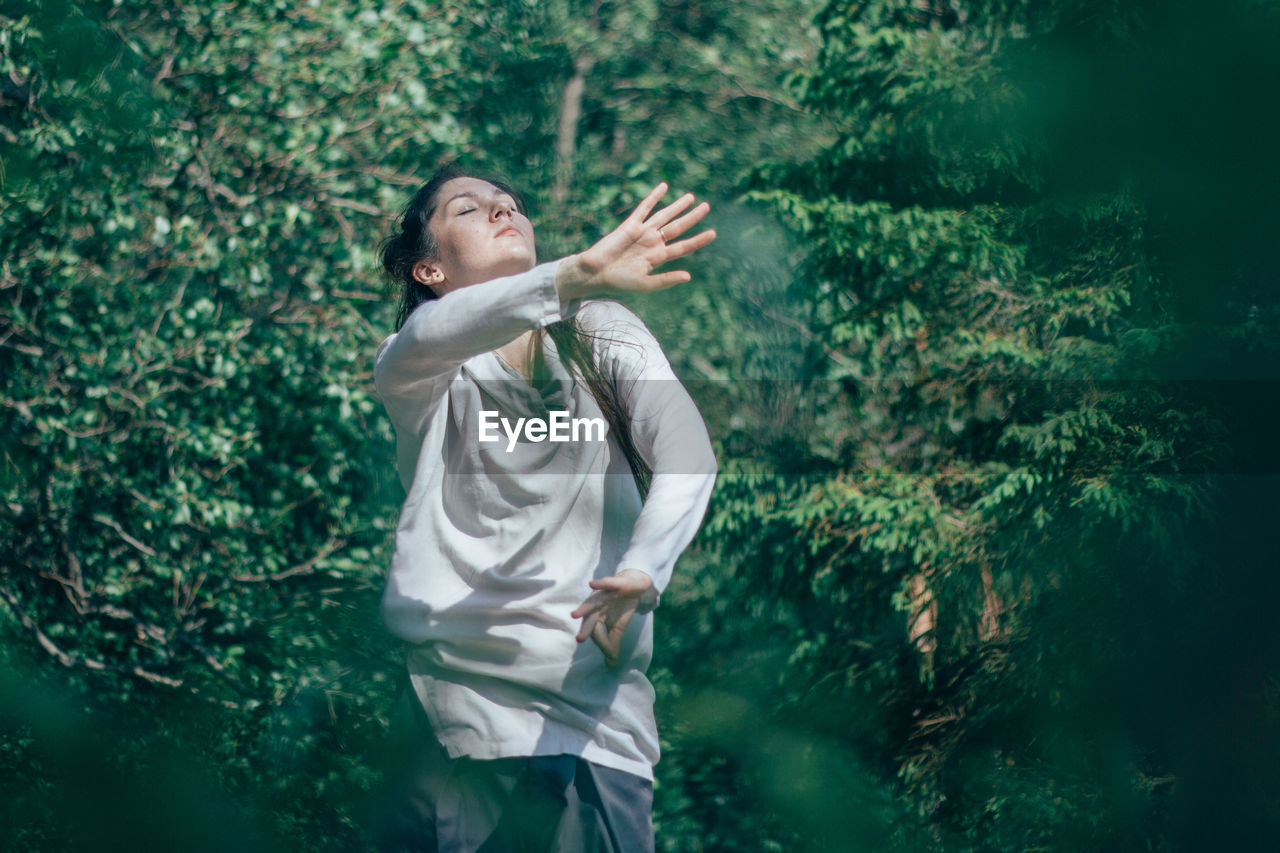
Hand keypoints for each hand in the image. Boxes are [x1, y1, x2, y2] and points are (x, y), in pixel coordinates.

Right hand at [556, 182, 716, 299]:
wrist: (595, 273)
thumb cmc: (618, 282)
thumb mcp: (644, 284)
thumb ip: (666, 280)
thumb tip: (689, 276)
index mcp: (658, 258)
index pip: (683, 246)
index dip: (698, 240)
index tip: (713, 233)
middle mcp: (652, 243)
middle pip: (677, 227)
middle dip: (692, 217)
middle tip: (706, 207)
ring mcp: (642, 232)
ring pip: (664, 215)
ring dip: (677, 206)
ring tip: (691, 197)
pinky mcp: (630, 224)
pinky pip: (644, 208)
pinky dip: (654, 197)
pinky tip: (664, 187)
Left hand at [570, 569, 653, 667]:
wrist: (635, 587)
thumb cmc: (622, 607)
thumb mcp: (618, 628)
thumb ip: (612, 644)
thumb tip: (611, 665)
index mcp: (596, 617)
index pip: (597, 632)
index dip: (604, 644)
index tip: (611, 655)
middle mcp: (596, 606)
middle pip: (589, 619)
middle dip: (585, 629)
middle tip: (579, 639)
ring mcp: (603, 595)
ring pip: (593, 602)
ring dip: (584, 608)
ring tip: (574, 615)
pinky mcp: (613, 584)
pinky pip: (605, 584)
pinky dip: (599, 584)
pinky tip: (592, 584)